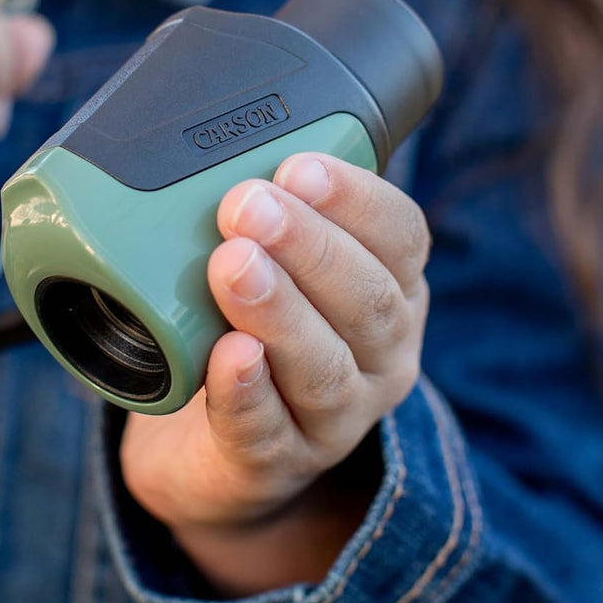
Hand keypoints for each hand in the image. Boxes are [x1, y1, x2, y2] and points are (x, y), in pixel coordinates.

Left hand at [120, 153, 429, 596]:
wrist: (212, 451)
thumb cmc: (245, 330)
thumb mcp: (274, 268)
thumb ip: (259, 216)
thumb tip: (201, 138)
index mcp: (388, 291)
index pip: (401, 237)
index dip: (356, 199)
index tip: (299, 165)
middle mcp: (379, 356)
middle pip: (367, 300)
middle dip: (309, 247)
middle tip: (247, 206)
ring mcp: (335, 419)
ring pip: (324, 367)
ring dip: (280, 311)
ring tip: (232, 266)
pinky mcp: (276, 464)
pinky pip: (267, 431)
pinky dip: (247, 392)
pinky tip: (227, 356)